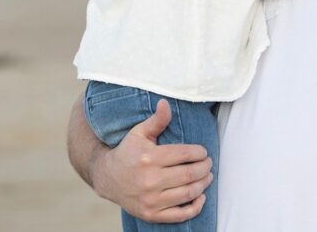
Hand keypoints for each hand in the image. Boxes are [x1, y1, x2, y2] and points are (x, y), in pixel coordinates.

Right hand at [91, 99, 213, 222]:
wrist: (107, 178)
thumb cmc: (128, 152)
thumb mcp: (139, 133)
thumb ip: (156, 120)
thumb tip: (166, 102)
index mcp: (149, 158)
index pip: (185, 154)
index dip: (200, 152)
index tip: (203, 152)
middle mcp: (150, 180)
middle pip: (190, 174)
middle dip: (205, 167)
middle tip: (208, 163)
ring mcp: (151, 199)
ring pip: (188, 193)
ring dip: (204, 184)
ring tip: (207, 176)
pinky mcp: (151, 214)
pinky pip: (180, 214)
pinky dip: (195, 207)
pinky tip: (200, 197)